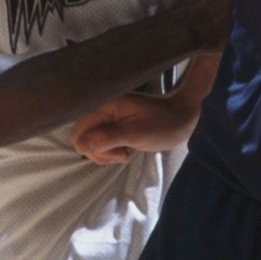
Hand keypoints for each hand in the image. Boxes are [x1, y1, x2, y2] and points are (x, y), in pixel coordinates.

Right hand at [70, 91, 199, 164]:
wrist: (182, 118)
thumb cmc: (163, 124)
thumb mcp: (136, 134)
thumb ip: (107, 139)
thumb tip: (81, 146)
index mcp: (105, 105)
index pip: (78, 132)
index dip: (93, 148)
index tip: (118, 150)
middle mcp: (102, 109)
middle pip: (82, 139)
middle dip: (99, 152)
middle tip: (123, 153)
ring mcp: (106, 118)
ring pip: (90, 144)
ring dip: (107, 153)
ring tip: (127, 150)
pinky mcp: (112, 126)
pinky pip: (100, 143)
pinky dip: (111, 151)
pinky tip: (127, 149)